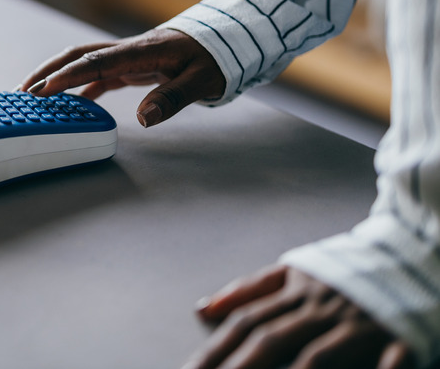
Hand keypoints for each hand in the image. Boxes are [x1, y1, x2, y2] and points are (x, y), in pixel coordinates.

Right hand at [17, 28, 225, 126]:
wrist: (223, 40)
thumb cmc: (213, 59)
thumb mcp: (201, 80)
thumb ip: (173, 98)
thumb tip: (146, 118)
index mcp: (141, 51)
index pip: (95, 61)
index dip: (68, 75)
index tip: (44, 90)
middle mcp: (126, 50)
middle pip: (76, 55)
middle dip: (46, 72)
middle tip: (21, 94)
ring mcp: (125, 57)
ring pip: (80, 62)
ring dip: (55, 77)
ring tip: (32, 98)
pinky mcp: (128, 66)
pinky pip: (95, 74)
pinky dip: (78, 87)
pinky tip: (70, 106)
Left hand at [183, 265, 415, 368]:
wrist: (407, 251)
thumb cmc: (341, 271)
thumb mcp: (293, 271)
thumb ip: (249, 290)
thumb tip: (202, 309)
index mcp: (296, 289)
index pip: (246, 321)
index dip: (216, 348)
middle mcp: (320, 305)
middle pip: (270, 339)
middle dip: (237, 367)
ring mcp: (357, 322)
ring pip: (316, 356)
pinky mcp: (397, 335)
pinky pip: (387, 362)